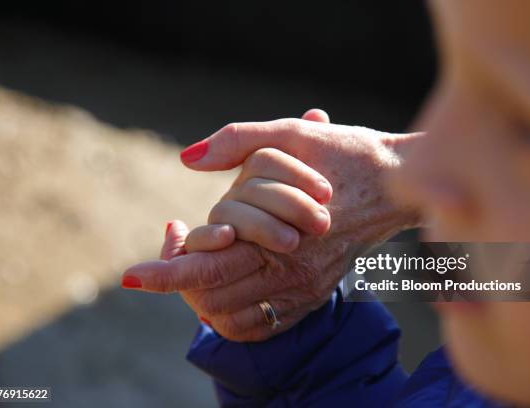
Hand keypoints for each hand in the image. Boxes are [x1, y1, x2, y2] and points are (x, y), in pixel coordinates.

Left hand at [123, 109, 421, 340]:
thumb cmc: (347, 154)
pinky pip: (260, 325)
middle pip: (212, 297)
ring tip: (186, 264)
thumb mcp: (293, 134)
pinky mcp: (314, 294)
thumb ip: (237, 141)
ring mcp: (304, 289)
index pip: (207, 267)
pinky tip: (221, 282)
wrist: (398, 184)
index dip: (164, 273)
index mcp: (279, 238)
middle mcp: (291, 274)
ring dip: (200, 297)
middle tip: (154, 262)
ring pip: (231, 315)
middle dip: (175, 284)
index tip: (131, 277)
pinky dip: (230, 313)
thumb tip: (187, 159)